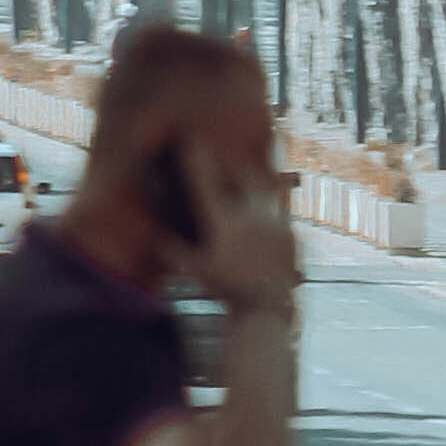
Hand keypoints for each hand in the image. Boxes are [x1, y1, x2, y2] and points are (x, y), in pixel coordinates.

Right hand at [180, 133, 300, 321]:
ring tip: (260, 167)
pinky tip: (277, 197)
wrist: (266, 305)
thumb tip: (155, 236)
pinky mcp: (290, 231)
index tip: (190, 140)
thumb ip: (173, 251)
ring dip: (261, 176)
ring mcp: (274, 221)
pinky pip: (284, 207)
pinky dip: (277, 200)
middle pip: (244, 174)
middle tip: (232, 155)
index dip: (196, 160)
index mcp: (224, 220)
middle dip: (237, 163)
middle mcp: (250, 214)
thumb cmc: (226, 288)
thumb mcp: (195, 271)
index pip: (205, 183)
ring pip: (269, 186)